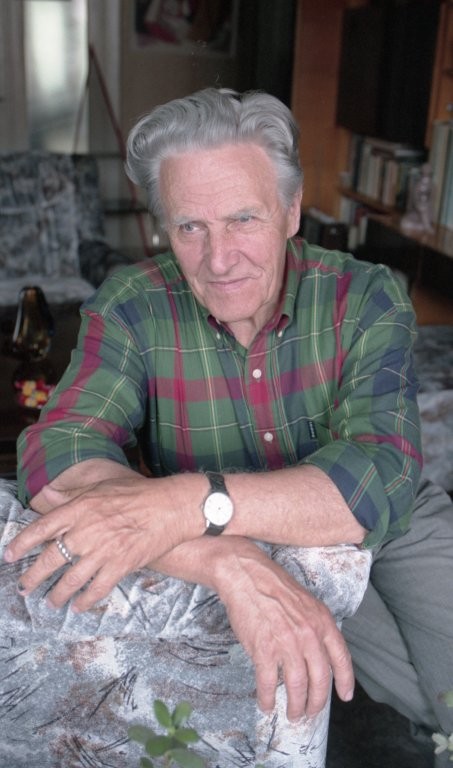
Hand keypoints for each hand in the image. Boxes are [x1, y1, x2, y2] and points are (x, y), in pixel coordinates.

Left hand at [4, 475, 198, 610]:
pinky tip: (79, 606)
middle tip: (24, 587)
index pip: (40, 528)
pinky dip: (85, 601)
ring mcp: (103, 551)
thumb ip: (72, 493)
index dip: (21, 544)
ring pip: (70, 580)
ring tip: (50, 601)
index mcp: (79, 508)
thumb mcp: (101, 485)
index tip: (9, 556)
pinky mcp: (120, 565)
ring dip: (57, 594)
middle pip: (50, 559)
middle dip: (33, 577)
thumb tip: (47, 494)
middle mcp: (86, 531)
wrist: (170, 506)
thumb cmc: (137, 492)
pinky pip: (96, 589)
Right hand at [216, 547, 353, 721]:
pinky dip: (267, 698)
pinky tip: (266, 704)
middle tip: (310, 712)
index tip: (345, 696)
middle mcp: (309, 635)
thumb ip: (315, 626)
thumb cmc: (274, 586)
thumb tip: (318, 652)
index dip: (345, 680)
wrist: (247, 575)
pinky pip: (268, 683)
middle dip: (316, 702)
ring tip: (292, 714)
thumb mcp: (306, 602)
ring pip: (297, 686)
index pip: (341, 657)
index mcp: (322, 622)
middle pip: (320, 680)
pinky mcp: (264, 649)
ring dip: (295, 706)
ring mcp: (287, 643)